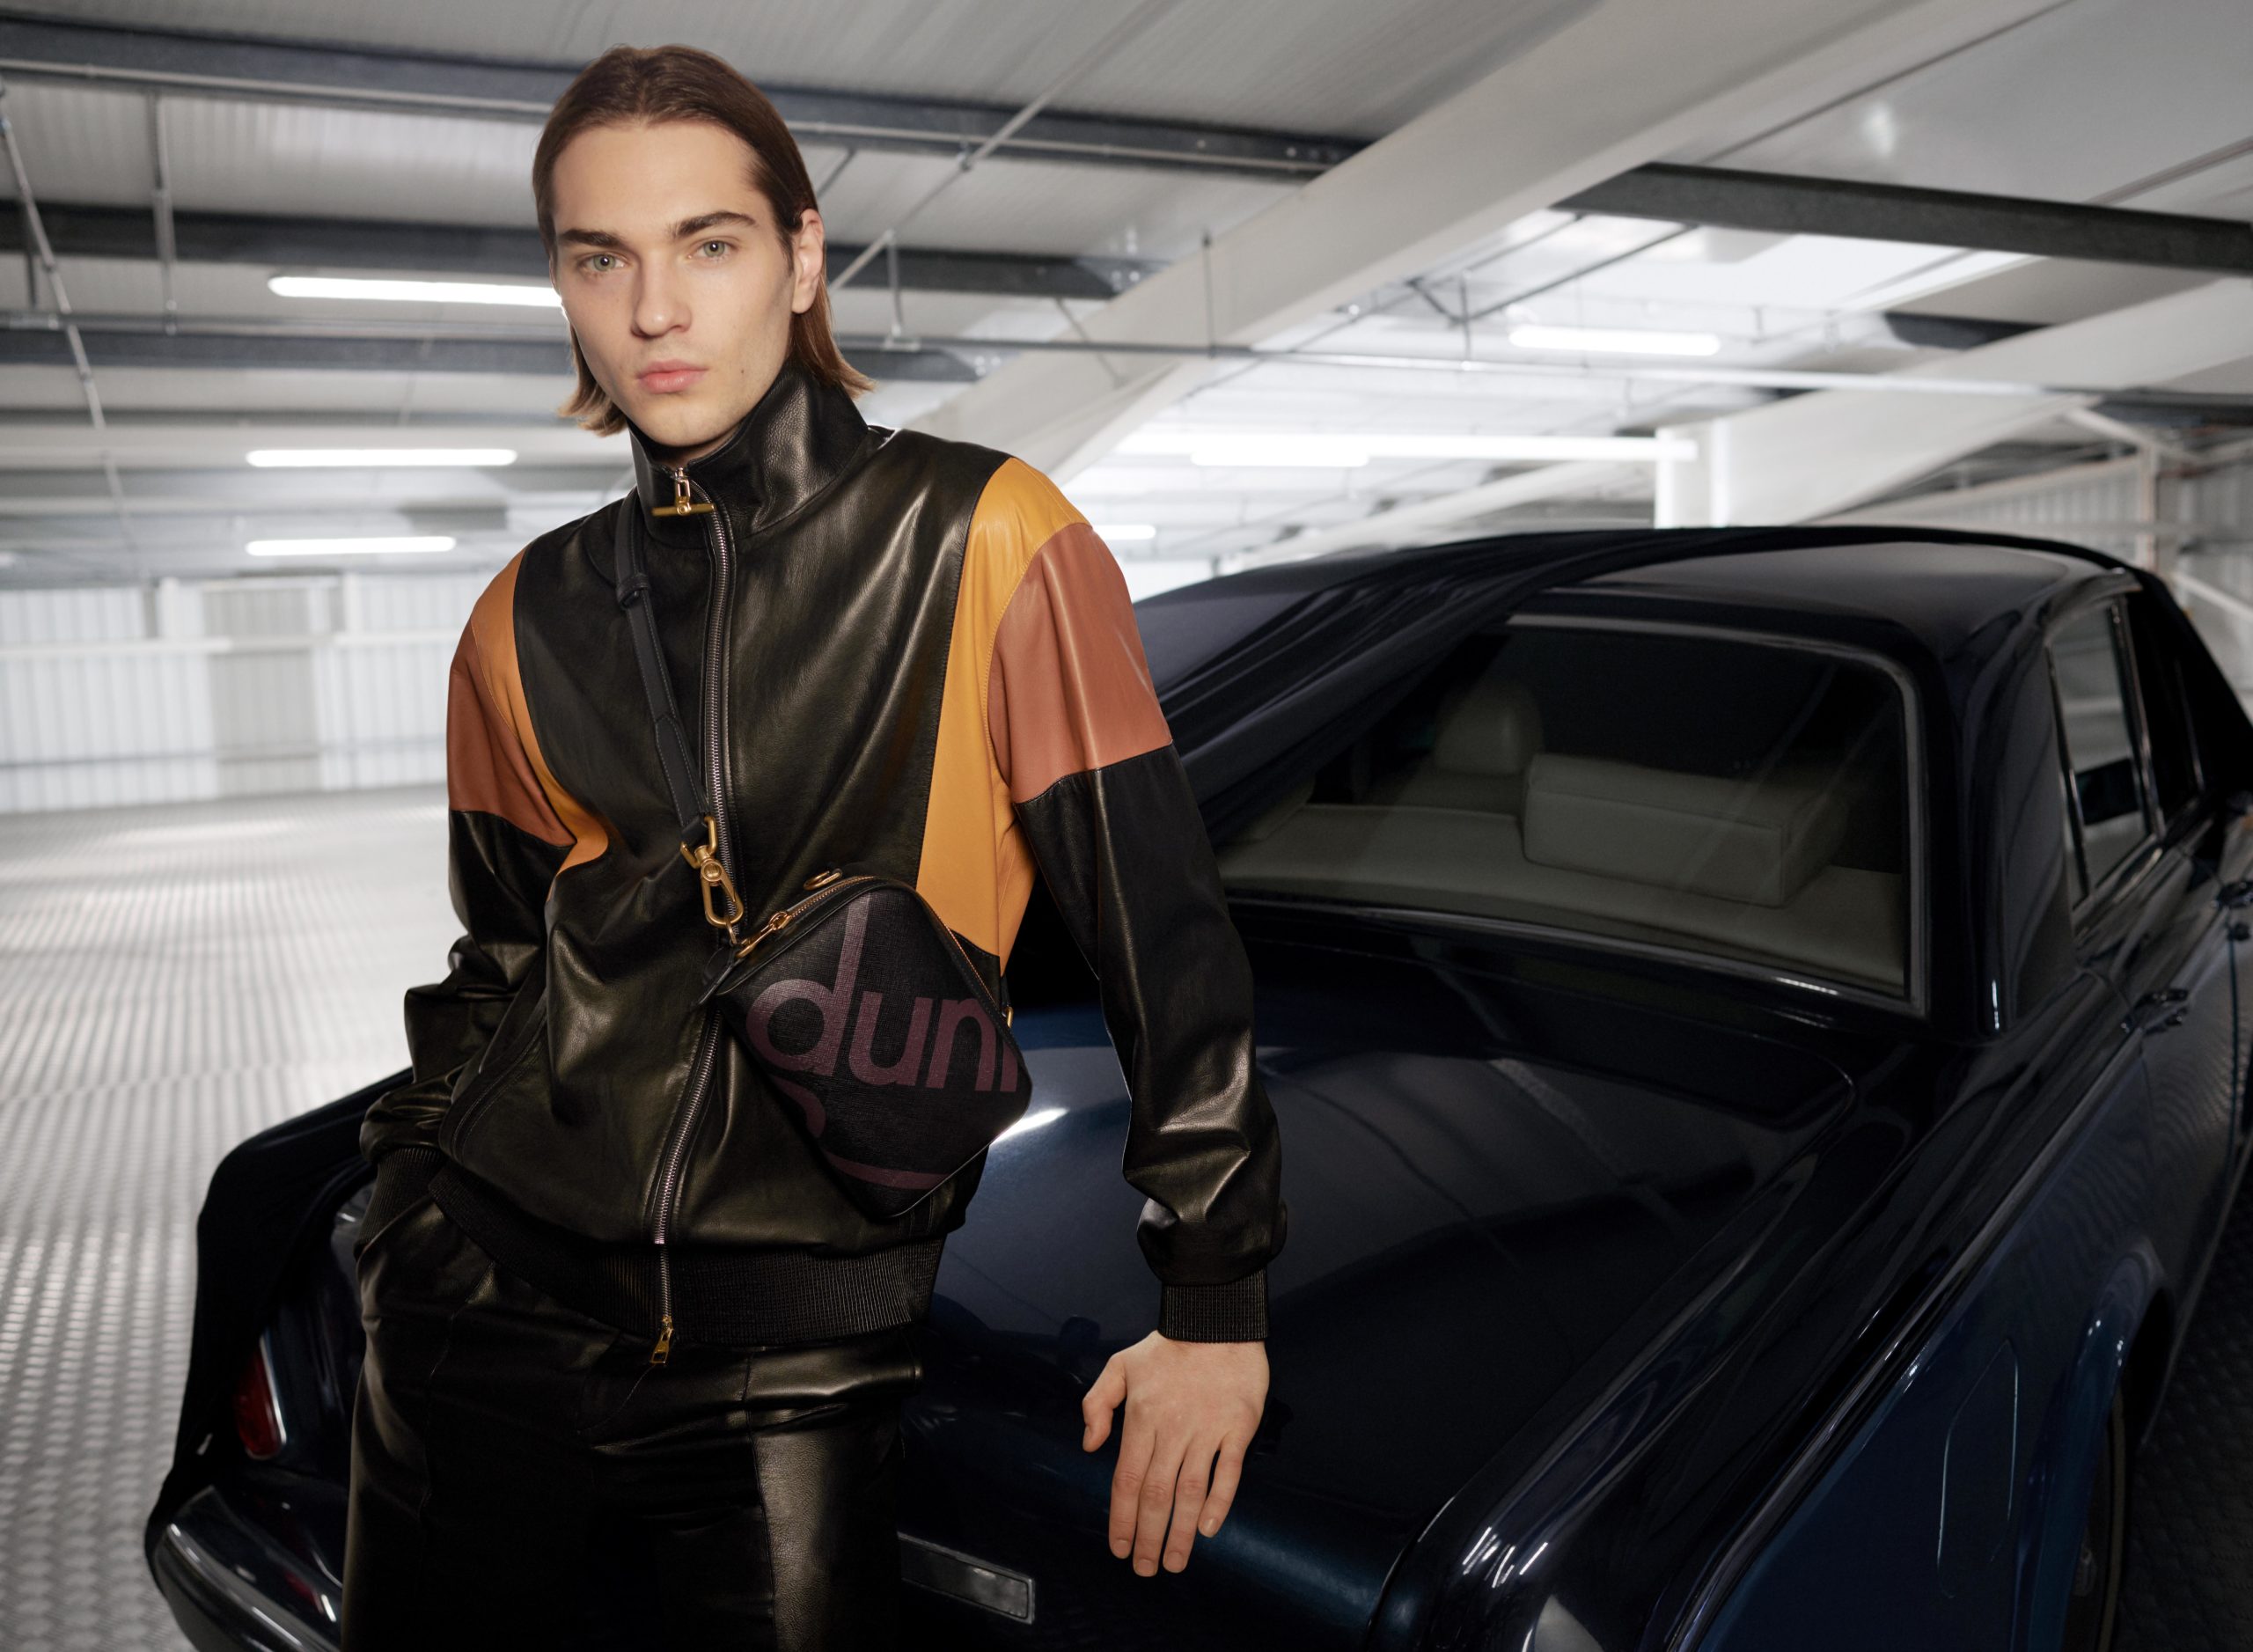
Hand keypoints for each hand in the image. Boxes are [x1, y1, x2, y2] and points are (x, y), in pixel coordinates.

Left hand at [1080, 1331, 1267, 1574]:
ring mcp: (1207, 1429)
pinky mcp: (1238, 1426)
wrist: (1215, 1318)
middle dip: (1147, 1537)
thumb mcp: (1119, 1365)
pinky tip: (1208, 1529)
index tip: (1119, 1548)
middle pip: (1155, 1494)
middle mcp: (1172, 1429)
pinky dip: (1219, 1501)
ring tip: (1174, 1563)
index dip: (1121, 1519)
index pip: (1126, 1479)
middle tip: (1145, 1569)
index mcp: (1142, 1418)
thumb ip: (1096, 1404)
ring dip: (1179, 1532)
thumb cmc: (1166, 1346)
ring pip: (1189, 1491)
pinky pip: (1228, 1471)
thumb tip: (1090, 1446)